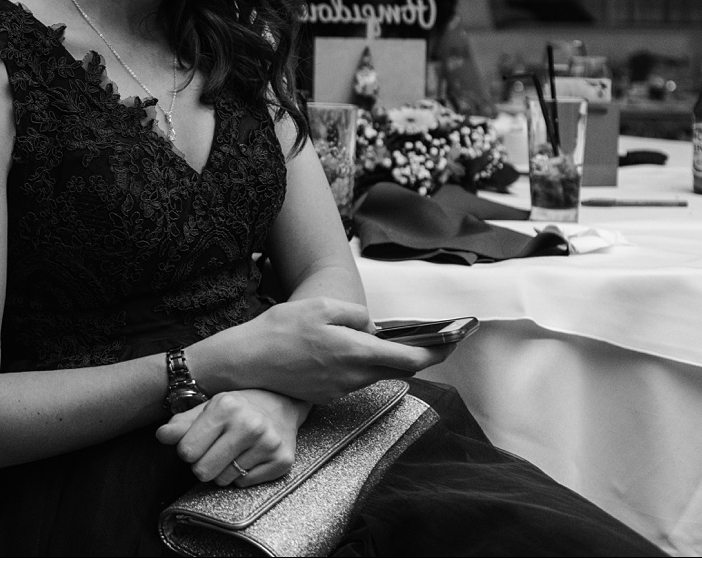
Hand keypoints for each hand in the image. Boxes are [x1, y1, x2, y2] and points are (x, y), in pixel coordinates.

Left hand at [155, 389, 306, 486]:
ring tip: (234, 451)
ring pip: (224, 480)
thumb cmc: (238, 407)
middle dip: (203, 464)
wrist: (282, 404)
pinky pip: (244, 484)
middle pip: (203, 471)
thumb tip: (161, 436)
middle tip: (215, 449)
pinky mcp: (281, 461)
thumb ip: (182, 424)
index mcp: (225, 407)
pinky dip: (242, 475)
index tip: (198, 442)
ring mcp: (268, 444)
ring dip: (223, 470)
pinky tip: (250, 456)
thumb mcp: (208, 408)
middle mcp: (249, 425)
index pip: (187, 451)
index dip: (188, 450)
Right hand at [189, 296, 453, 402]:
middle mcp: (353, 377)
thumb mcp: (319, 307)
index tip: (455, 340)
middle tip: (437, 338)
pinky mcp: (327, 394)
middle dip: (419, 354)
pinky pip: (354, 378)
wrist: (246, 362)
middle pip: (398, 369)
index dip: (438, 350)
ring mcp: (340, 389)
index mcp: (355, 352)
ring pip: (375, 372)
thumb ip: (355, 314)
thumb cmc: (280, 330)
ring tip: (392, 340)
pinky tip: (351, 350)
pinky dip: (362, 364)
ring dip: (386, 358)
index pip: (411, 359)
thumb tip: (373, 326)